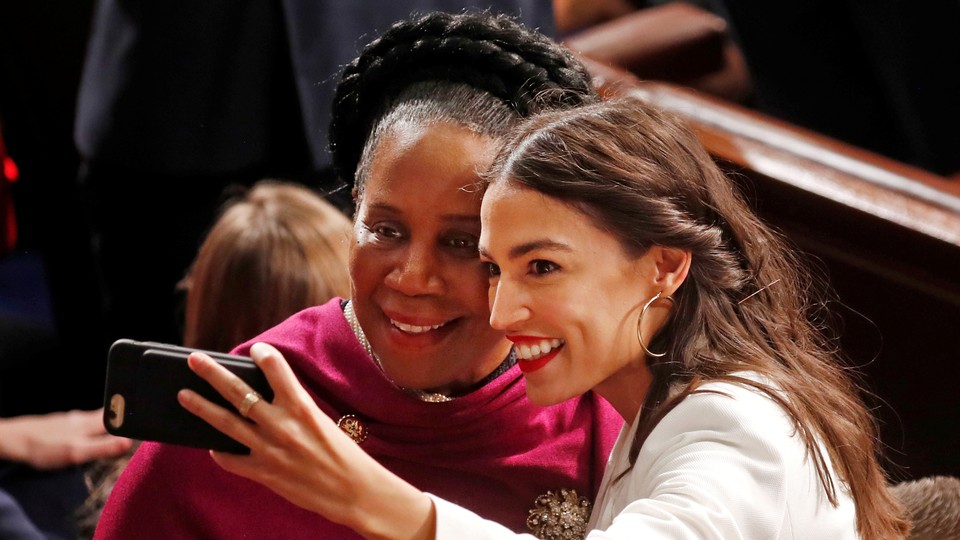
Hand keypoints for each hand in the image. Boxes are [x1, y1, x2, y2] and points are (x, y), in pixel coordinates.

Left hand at [0, 408, 133, 469]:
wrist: (13, 441)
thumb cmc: (44, 448)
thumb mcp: (76, 452)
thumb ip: (102, 447)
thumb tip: (130, 443)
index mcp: (91, 423)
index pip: (119, 417)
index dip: (133, 417)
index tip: (146, 419)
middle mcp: (82, 417)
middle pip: (109, 415)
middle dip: (122, 416)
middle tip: (136, 420)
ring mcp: (70, 420)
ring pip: (95, 418)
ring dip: (108, 420)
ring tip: (118, 425)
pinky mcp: (59, 424)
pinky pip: (82, 422)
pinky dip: (92, 425)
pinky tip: (88, 432)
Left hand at [178, 342, 435, 539]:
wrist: (353, 490)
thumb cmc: (343, 454)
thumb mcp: (321, 421)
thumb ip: (293, 408)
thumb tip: (265, 397)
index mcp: (301, 407)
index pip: (275, 369)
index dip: (262, 354)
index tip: (254, 349)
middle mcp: (281, 425)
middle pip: (238, 392)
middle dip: (213, 373)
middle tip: (194, 360)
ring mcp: (269, 449)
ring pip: (225, 422)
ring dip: (202, 407)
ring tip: (184, 395)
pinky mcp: (264, 473)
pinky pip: (230, 459)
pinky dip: (219, 451)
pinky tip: (213, 445)